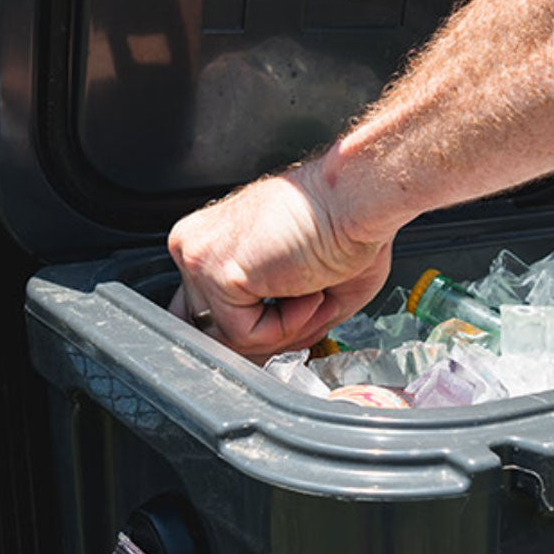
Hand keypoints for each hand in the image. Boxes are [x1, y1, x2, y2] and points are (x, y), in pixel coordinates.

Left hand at [167, 163, 393, 360]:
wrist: (358, 198)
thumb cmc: (344, 224)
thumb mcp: (304, 284)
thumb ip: (271, 319)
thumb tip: (264, 355)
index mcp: (214, 239)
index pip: (205, 306)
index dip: (255, 327)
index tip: (296, 322)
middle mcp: (196, 244)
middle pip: (205, 326)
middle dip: (262, 336)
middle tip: (308, 318)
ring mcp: (199, 257)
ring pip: (225, 336)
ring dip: (281, 331)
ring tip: (316, 296)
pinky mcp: (215, 271)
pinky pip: (243, 332)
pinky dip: (287, 325)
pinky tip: (311, 291)